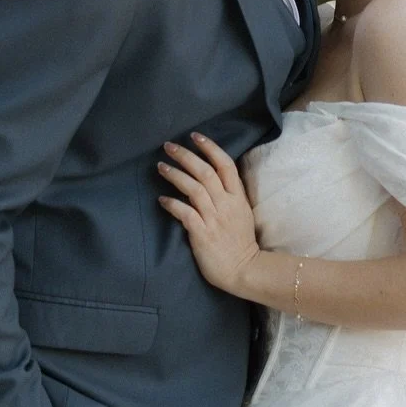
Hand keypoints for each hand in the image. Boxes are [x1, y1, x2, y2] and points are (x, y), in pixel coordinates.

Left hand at [157, 134, 261, 297]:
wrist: (244, 270)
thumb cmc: (240, 243)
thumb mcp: (241, 213)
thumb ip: (228, 197)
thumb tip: (210, 181)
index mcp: (238, 197)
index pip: (225, 165)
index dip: (210, 148)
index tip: (194, 136)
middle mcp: (226, 204)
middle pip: (205, 172)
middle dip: (186, 156)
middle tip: (168, 146)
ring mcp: (214, 219)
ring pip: (194, 188)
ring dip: (175, 175)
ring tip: (161, 167)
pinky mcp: (202, 233)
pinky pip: (185, 213)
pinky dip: (172, 204)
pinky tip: (161, 199)